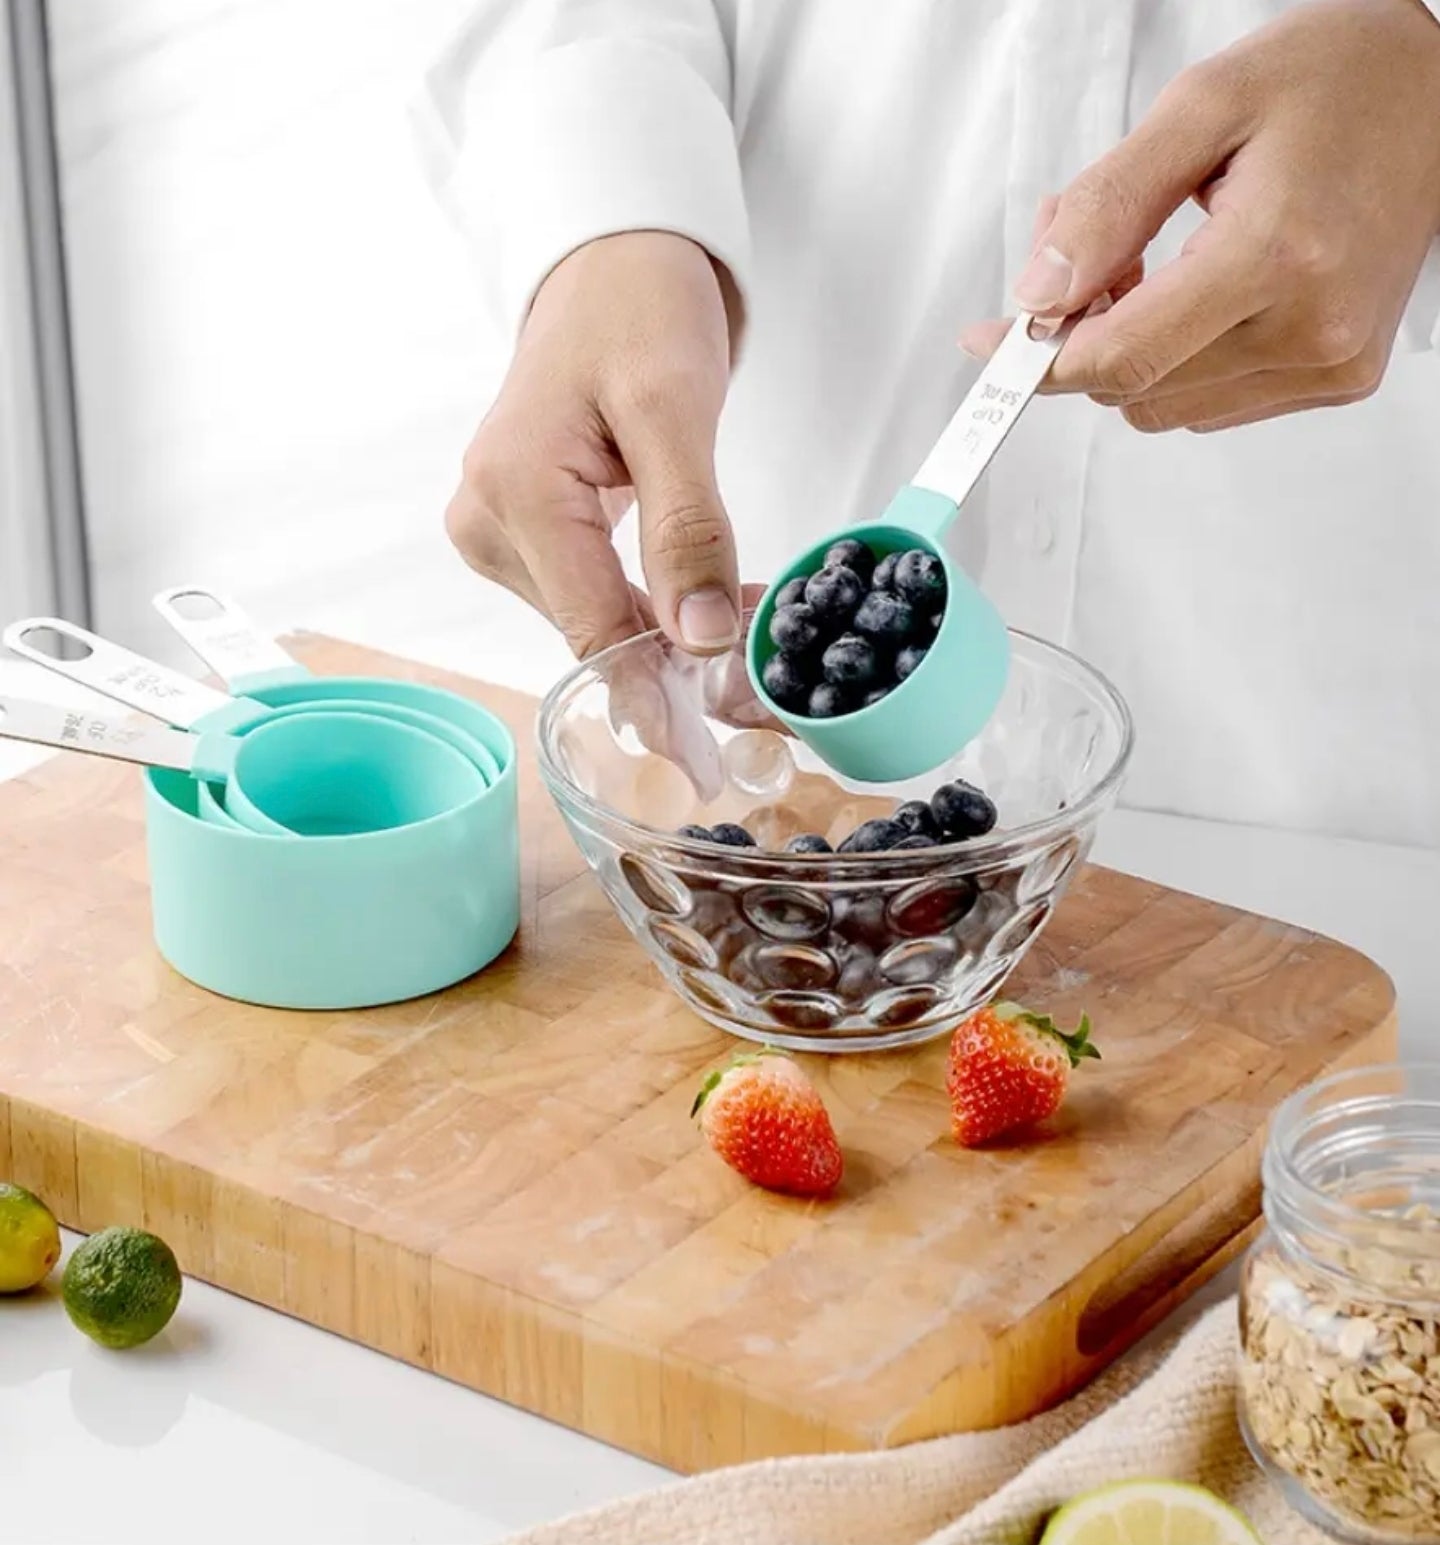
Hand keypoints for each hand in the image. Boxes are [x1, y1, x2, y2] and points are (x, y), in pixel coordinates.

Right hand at [446, 231, 743, 655]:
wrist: (609, 264)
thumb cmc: (638, 311)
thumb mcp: (676, 410)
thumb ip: (687, 528)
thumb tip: (700, 640)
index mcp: (513, 492)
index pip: (590, 628)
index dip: (652, 694)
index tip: (698, 757)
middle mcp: (485, 520)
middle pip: (589, 630)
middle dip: (671, 661)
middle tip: (753, 682)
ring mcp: (494, 526)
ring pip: (591, 617)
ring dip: (665, 633)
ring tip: (740, 618)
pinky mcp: (517, 528)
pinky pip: (588, 590)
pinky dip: (647, 602)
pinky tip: (699, 600)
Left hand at [961, 0, 1439, 432]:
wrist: (1436, 90)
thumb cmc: (1333, 80)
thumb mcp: (1199, 108)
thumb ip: (1106, 206)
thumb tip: (1038, 295)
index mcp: (1278, 255)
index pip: (1121, 358)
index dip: (1041, 358)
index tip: (992, 343)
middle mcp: (1312, 326)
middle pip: (1132, 389)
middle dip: (1084, 335)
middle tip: (1087, 257)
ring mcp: (1329, 362)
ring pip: (1163, 407)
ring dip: (1130, 350)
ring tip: (1153, 263)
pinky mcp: (1337, 378)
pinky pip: (1210, 404)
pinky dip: (1178, 361)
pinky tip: (1196, 294)